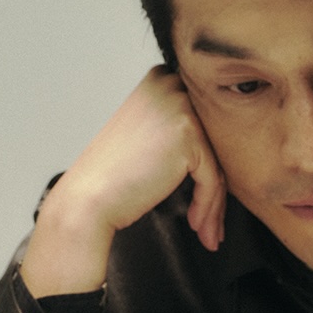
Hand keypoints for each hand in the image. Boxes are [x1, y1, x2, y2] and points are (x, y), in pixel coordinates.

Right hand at [20, 67, 225, 295]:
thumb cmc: (114, 174)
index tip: (208, 201)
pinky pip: (212, 178)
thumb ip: (181, 131)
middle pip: (214, 144)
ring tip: (208, 232)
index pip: (204, 126)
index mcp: (162, 80)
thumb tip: (223, 152)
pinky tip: (197, 226)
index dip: (209, 166)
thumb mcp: (150, 136)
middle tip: (213, 225)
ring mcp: (180, 106)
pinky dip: (207, 206)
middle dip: (216, 191)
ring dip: (213, 205)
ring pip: (216, 165)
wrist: (90, 195)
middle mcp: (172, 85)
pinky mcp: (188, 134)